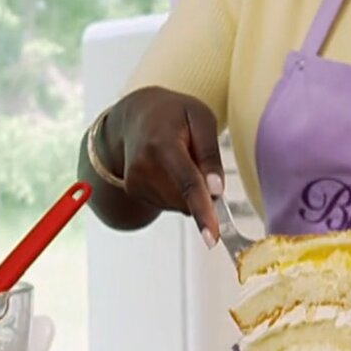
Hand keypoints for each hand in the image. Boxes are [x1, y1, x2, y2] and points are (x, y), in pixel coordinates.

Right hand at [103, 86, 224, 243]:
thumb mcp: (201, 119)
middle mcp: (144, 166)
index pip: (187, 183)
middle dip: (204, 190)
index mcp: (163, 144)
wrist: (137, 114)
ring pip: (180, 206)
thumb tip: (216, 191)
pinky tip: (168, 169)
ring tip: (179, 158)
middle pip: (187, 200)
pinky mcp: (133, 191)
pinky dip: (178, 193)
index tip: (212, 235)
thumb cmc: (175, 114)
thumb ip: (210, 154)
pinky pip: (171, 205)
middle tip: (196, 157)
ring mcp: (135, 181)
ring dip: (190, 191)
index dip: (203, 211)